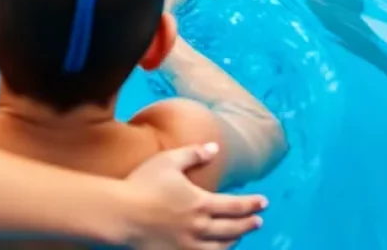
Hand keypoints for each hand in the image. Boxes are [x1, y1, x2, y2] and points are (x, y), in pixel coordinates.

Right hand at [125, 144, 265, 249]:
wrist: (123, 213)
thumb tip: (215, 147)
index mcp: (200, 202)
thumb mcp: (168, 161)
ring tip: (240, 235)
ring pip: (222, 246)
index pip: (235, 205)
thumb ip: (193, 154)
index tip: (264, 202)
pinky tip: (220, 249)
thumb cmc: (143, 183)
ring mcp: (191, 245)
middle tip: (258, 221)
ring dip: (236, 240)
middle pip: (233, 228)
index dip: (251, 204)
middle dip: (248, 223)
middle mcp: (201, 226)